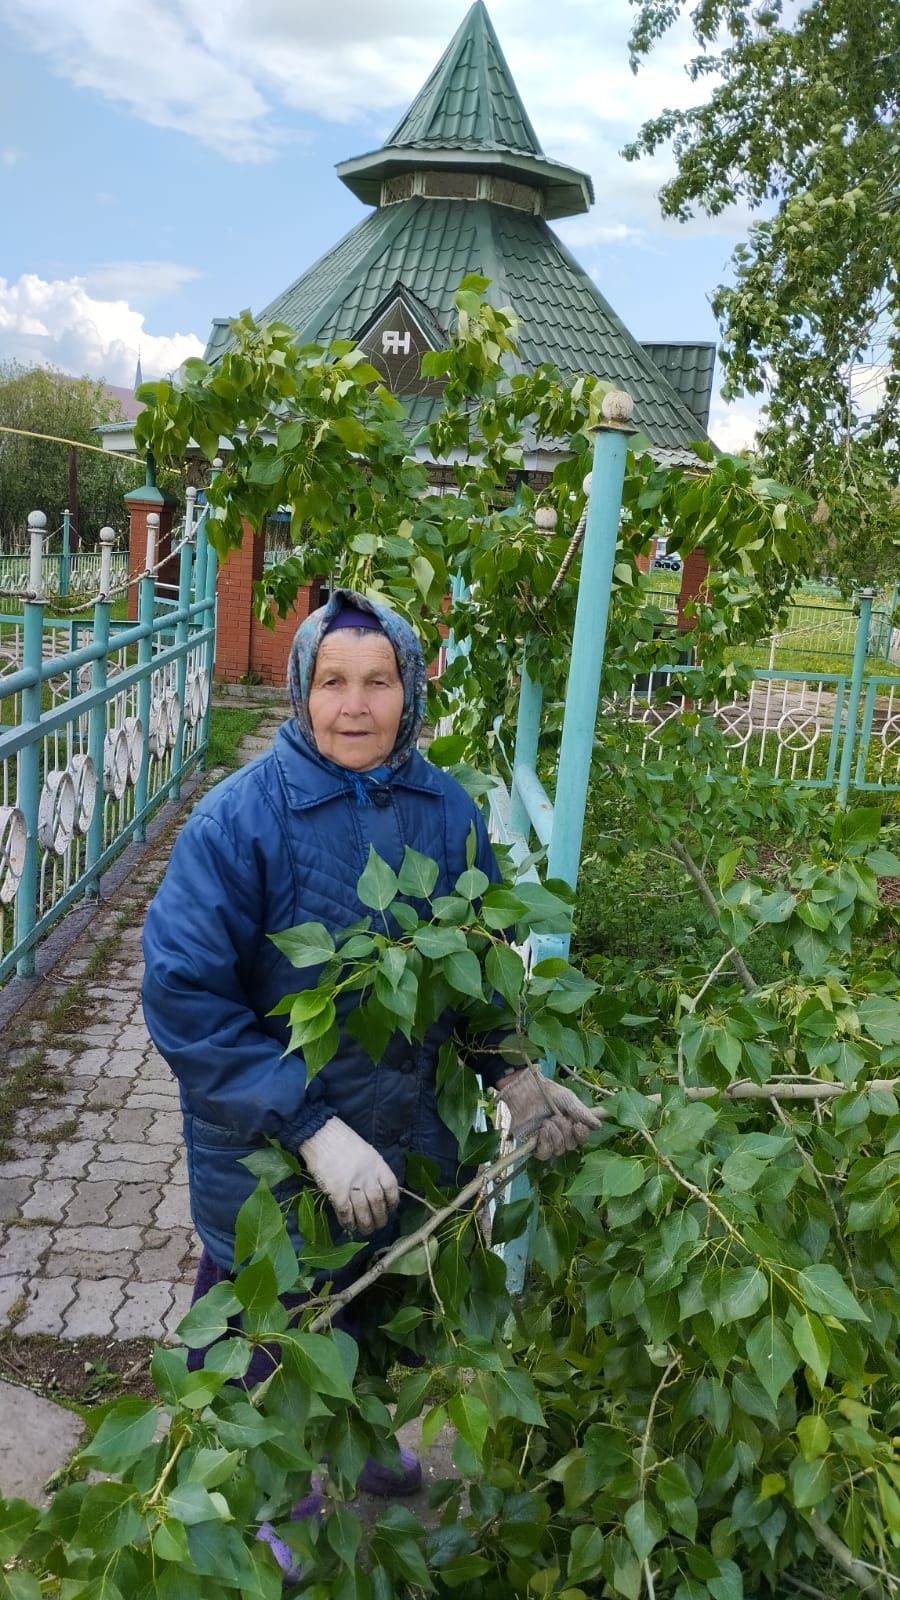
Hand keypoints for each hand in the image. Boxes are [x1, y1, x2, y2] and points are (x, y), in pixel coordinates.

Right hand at [300, 1118, 399, 1234]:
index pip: (391, 1186)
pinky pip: (345, 1211)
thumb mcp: (364, 1150)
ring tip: (366, 1230)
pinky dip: (348, 1221)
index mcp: (377, 1163)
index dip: (393, 1200)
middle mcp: (368, 1175)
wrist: (321, 1133)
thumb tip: (372, 1187)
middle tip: (379, 1226)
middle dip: (380, 1217)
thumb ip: (370, 1168)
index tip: (391, 1209)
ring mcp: (353, 1184)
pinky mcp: (337, 1191)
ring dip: (366, 1224)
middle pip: (378, 1202)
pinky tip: (348, 1226)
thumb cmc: (341, 1139)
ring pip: (364, 1210)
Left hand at [496, 1066, 600, 1160]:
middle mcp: (559, 1134)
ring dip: (555, 1136)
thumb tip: (598, 1126)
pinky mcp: (532, 1144)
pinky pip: (545, 1154)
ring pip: (559, 1150)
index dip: (582, 1135)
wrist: (524, 1089)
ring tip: (546, 1122)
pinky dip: (546, 1143)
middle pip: (571, 1146)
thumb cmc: (545, 1091)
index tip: (578, 1125)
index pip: (582, 1138)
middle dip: (565, 1131)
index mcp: (570, 1123)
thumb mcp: (567, 1099)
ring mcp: (546, 1140)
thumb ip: (581, 1113)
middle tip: (556, 1117)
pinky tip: (541, 1131)